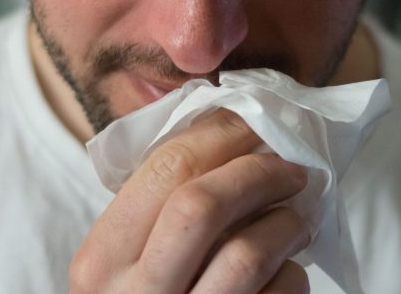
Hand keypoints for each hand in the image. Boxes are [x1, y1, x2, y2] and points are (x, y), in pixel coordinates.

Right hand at [70, 109, 311, 293]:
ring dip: (286, 223)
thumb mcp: (127, 264)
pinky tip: (287, 272)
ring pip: (247, 254)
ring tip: (299, 216)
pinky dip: (293, 276)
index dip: (223, 135)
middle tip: (292, 167)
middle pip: (201, 204)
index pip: (164, 168)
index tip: (257, 124)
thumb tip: (232, 132)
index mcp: (100, 261)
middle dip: (258, 172)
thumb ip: (158, 210)